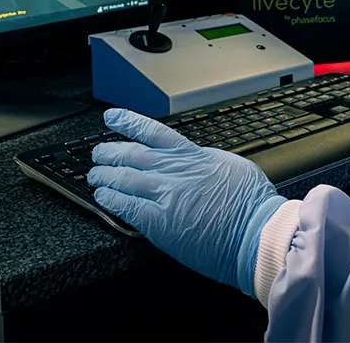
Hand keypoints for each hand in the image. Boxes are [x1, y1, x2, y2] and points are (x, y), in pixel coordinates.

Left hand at [88, 108, 285, 296]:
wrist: (255, 232)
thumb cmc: (251, 203)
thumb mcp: (230, 165)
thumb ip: (206, 161)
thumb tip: (196, 159)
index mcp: (193, 155)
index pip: (152, 132)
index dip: (128, 121)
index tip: (112, 117)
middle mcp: (176, 171)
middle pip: (132, 154)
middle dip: (110, 151)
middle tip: (98, 153)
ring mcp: (167, 196)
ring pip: (124, 178)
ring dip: (104, 176)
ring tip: (94, 176)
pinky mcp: (161, 223)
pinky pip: (127, 207)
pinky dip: (111, 200)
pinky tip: (102, 198)